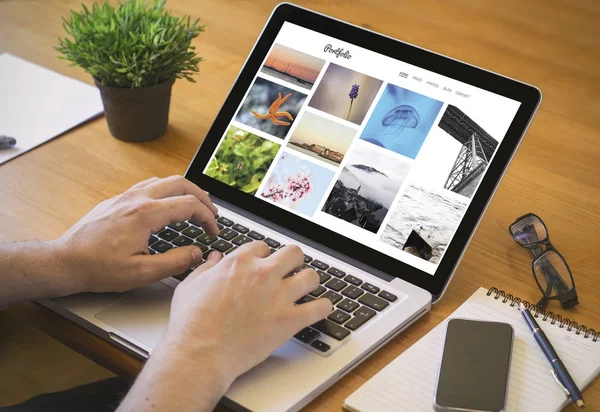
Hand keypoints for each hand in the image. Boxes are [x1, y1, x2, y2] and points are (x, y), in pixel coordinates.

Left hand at [52, 175, 218, 294]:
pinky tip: (167, 204)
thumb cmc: (98, 268)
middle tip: (211, 213)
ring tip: (195, 206)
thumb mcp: (141, 273)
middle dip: (202, 197)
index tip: (213, 231)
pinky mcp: (117, 200)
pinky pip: (149, 185)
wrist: (65, 261)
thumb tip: (197, 253)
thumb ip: (174, 262)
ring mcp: (126, 196)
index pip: (189, 205)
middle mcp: (137, 198)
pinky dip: (166, 191)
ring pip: (164, 180)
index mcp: (146, 214)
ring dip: (184, 191)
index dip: (208, 218)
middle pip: (181, 183)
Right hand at [165, 242, 331, 388]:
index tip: (264, 265)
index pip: (263, 247)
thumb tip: (213, 258)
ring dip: (310, 282)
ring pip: (311, 276)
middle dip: (293, 261)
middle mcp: (263, 274)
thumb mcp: (190, 286)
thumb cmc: (191, 323)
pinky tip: (321, 309)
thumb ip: (205, 268)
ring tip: (307, 288)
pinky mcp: (289, 320)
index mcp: (239, 262)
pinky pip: (319, 308)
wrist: (199, 353)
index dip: (264, 256)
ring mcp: (278, 296)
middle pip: (294, 253)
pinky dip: (323, 308)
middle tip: (290, 271)